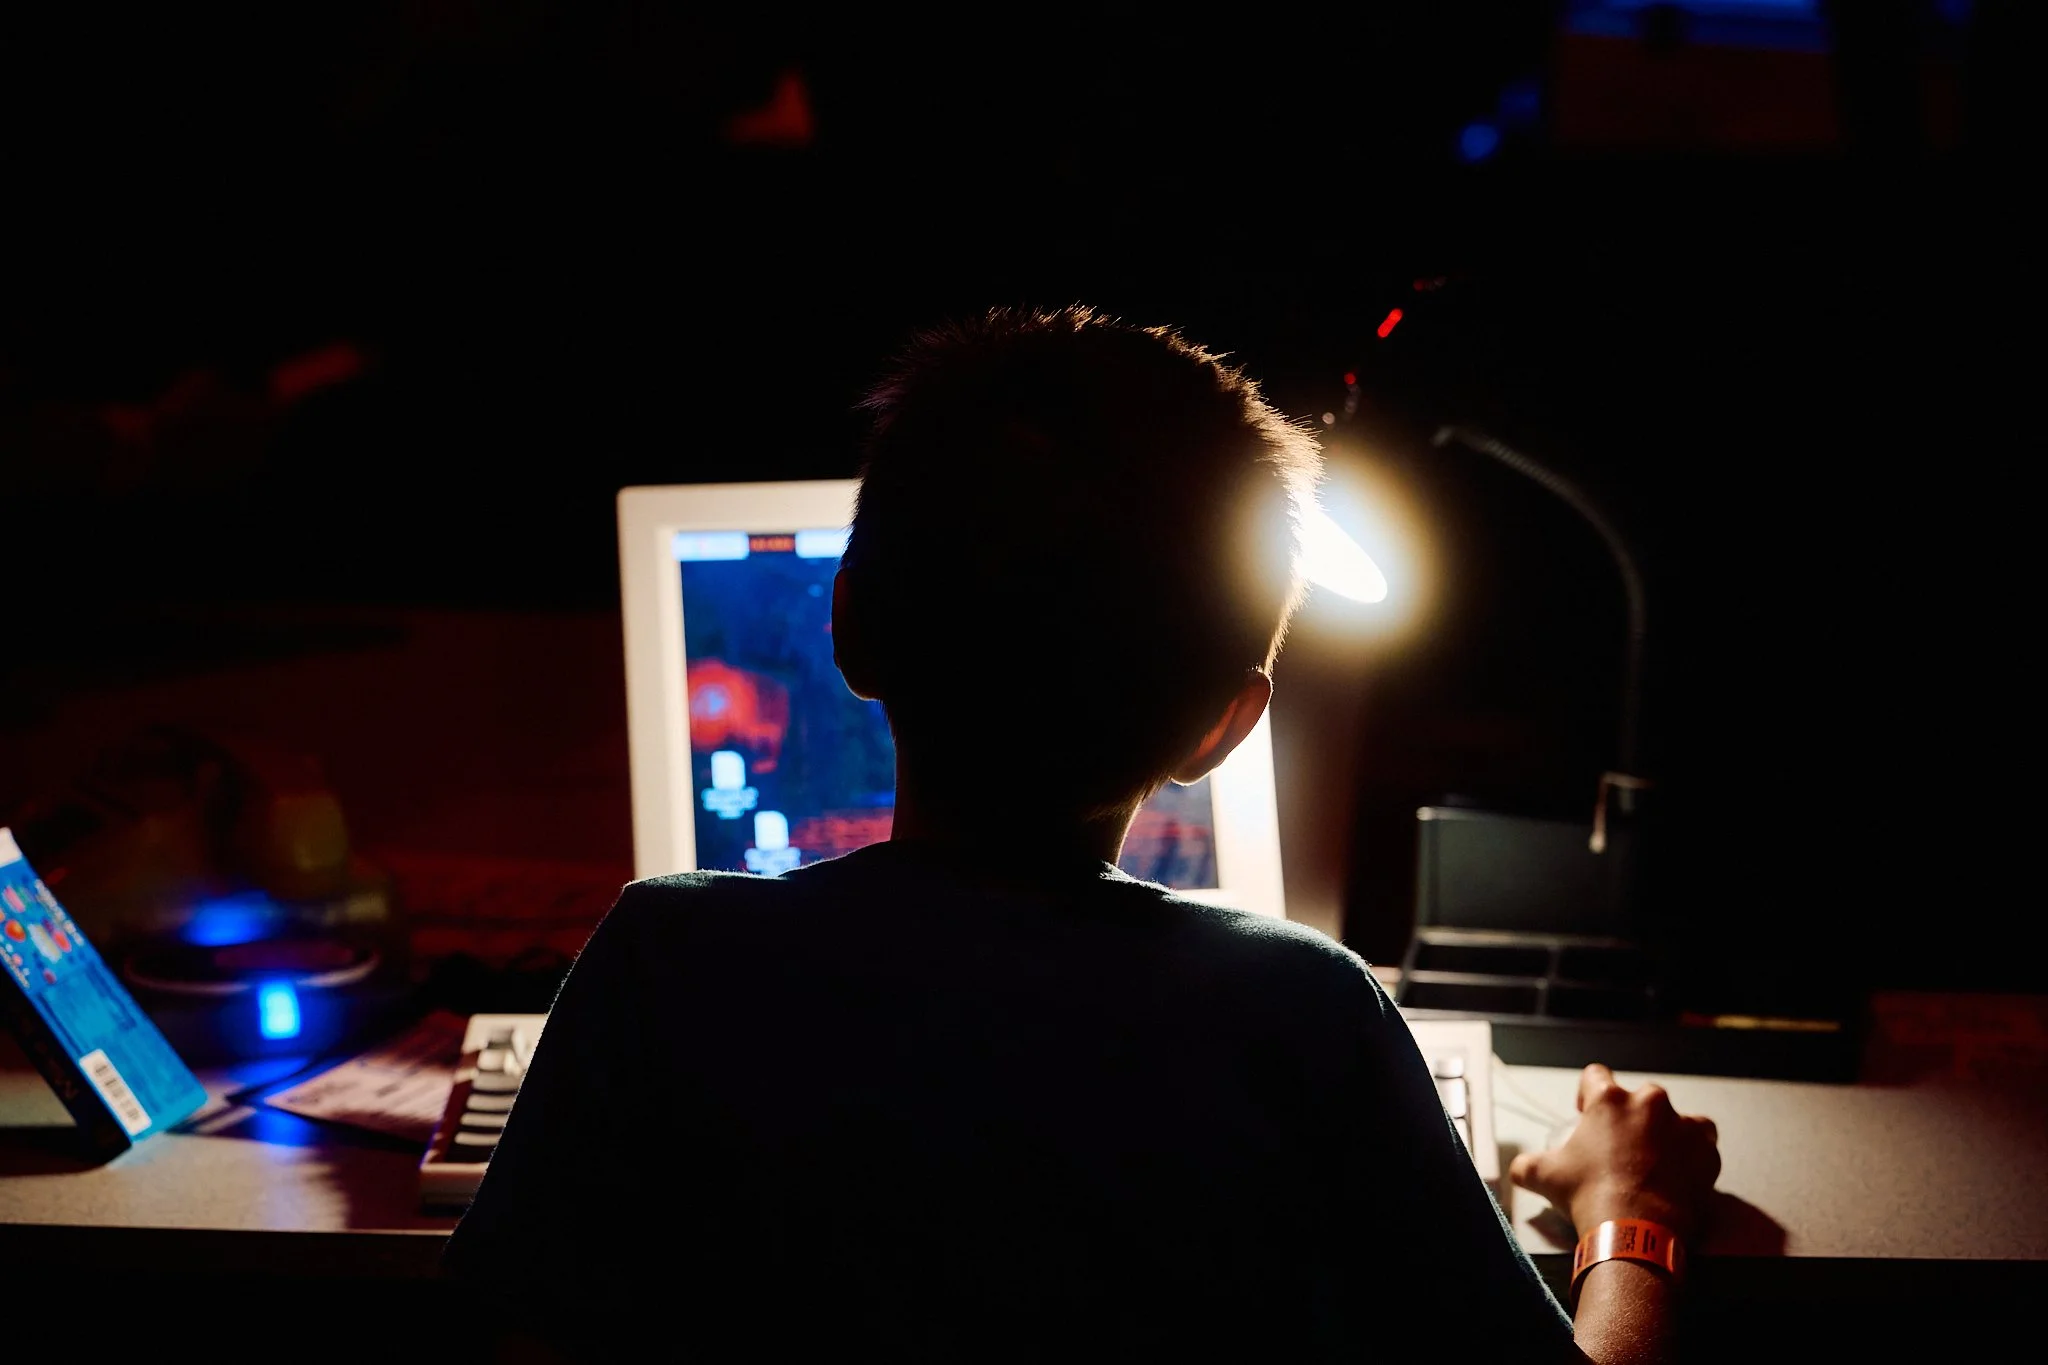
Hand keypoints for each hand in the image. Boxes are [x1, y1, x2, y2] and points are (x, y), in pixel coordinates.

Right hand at [1508, 1063, 1720, 1241]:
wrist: (1636, 1232)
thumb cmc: (1590, 1196)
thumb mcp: (1544, 1177)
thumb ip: (1527, 1164)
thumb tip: (1520, 1168)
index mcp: (1609, 1100)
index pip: (1595, 1076)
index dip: (1587, 1095)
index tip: (1587, 1114)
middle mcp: (1649, 1103)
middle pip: (1639, 1097)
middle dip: (1630, 1118)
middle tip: (1620, 1148)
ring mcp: (1683, 1126)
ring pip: (1677, 1118)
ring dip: (1667, 1132)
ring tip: (1654, 1161)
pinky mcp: (1706, 1151)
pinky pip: (1703, 1143)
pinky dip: (1693, 1154)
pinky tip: (1679, 1174)